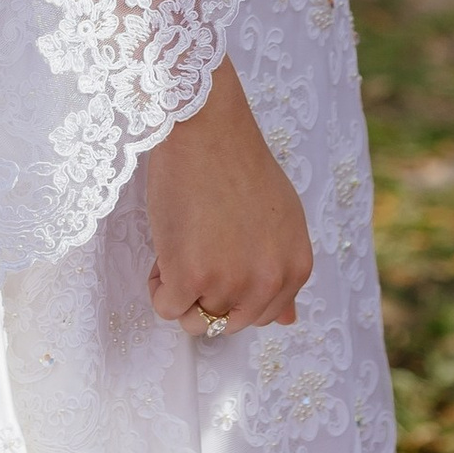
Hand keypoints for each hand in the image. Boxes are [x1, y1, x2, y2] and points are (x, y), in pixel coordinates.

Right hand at [142, 62, 314, 337]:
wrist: (208, 129)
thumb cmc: (239, 165)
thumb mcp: (281, 220)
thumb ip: (283, 270)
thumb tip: (288, 321)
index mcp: (296, 268)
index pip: (264, 316)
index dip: (236, 290)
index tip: (225, 254)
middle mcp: (269, 281)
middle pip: (227, 323)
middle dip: (207, 293)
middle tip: (201, 245)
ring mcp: (230, 282)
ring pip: (193, 319)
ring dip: (180, 288)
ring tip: (184, 241)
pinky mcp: (189, 277)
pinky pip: (165, 308)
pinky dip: (157, 284)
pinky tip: (168, 245)